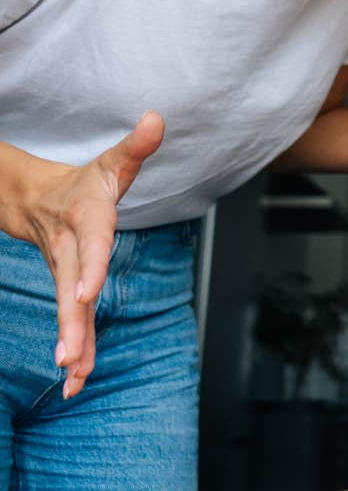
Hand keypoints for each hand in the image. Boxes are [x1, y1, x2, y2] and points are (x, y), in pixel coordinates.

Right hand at [17, 111, 163, 397]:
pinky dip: (75, 352)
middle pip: (73, 289)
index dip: (91, 268)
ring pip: (70, 313)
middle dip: (71, 323)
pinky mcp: (70, 291)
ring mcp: (67, 274)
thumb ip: (136, 146)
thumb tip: (157, 119)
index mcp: (87, 221)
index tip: (89, 293)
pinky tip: (75, 383)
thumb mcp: (111, 163)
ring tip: (73, 379)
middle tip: (68, 356)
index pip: (91, 245)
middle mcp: (73, 252)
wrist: (35, 199)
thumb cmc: (84, 184)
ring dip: (73, 345)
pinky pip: (73, 323)